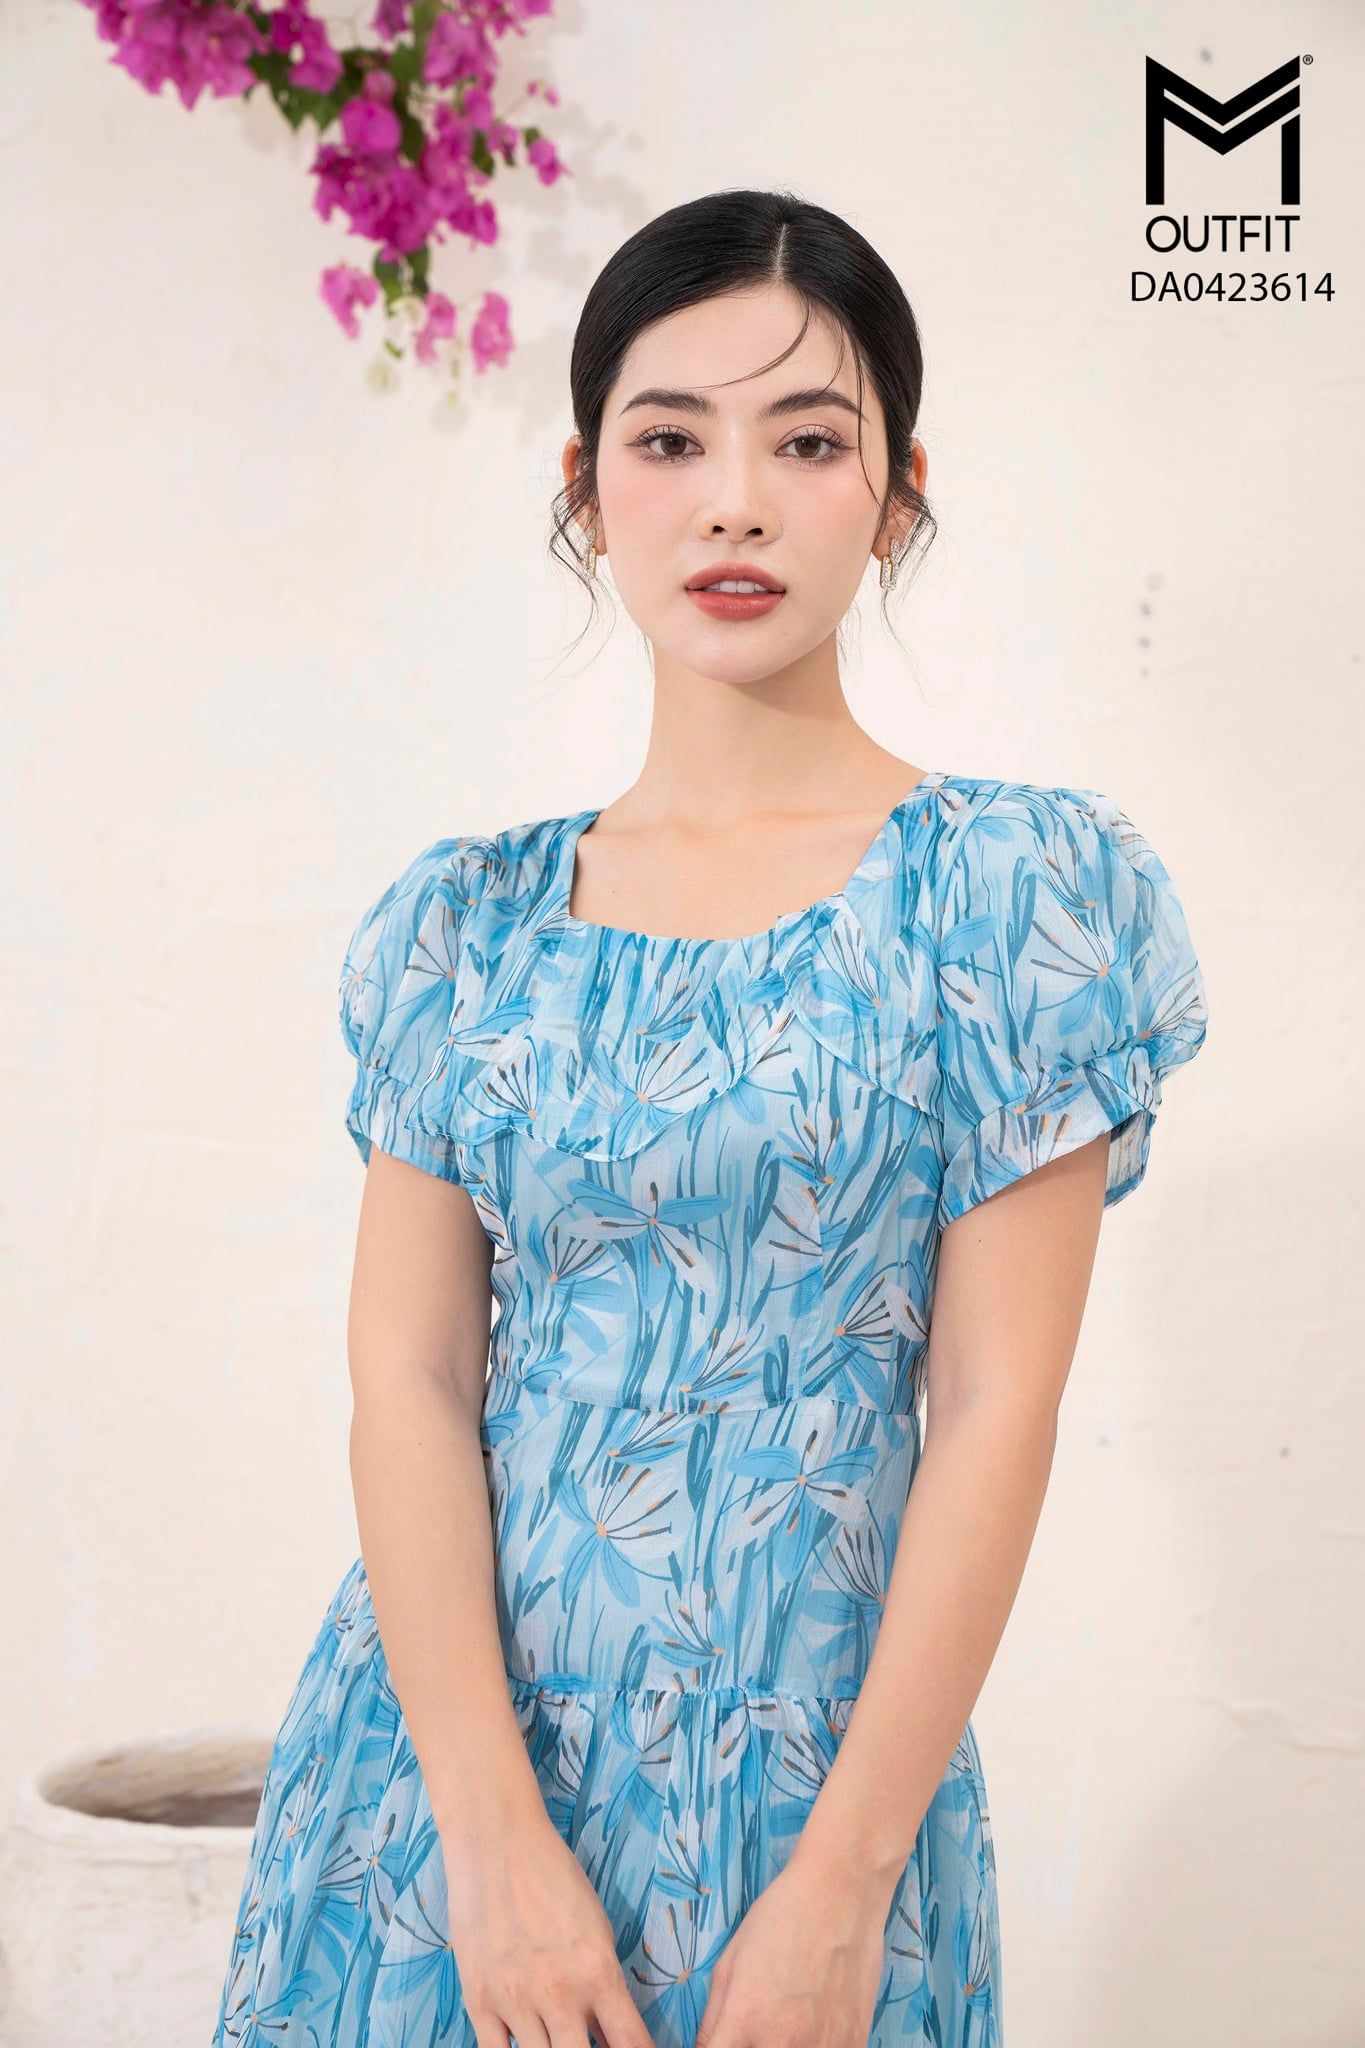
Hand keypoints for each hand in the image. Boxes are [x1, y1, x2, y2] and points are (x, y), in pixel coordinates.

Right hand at [443, 1809, 654, 2047]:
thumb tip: (607, 2034)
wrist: (497, 1844)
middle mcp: (559, 1995)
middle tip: (587, 2040)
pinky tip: (525, 2040)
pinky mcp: (479, 2002)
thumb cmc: (554, 1877)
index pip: (631, 2044)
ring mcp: (516, 2002)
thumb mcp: (598, 1928)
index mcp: (598, 1972)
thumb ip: (603, 1986)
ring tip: (557, 2035)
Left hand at [694, 1841, 889, 2047]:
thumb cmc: (781, 1917)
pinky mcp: (855, 2044)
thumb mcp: (731, 1960)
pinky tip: (818, 2023)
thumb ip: (713, 2018)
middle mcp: (782, 2042)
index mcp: (745, 2018)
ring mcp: (824, 2047)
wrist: (841, 1891)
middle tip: (760, 2023)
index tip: (727, 2041)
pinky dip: (820, 2046)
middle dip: (753, 2046)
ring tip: (792, 2020)